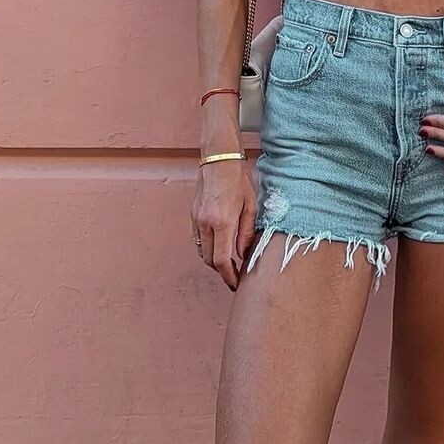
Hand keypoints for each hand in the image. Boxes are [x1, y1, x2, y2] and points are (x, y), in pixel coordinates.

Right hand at [192, 154, 256, 289]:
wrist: (219, 159)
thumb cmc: (238, 179)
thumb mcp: (250, 207)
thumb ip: (246, 234)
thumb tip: (243, 255)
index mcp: (222, 222)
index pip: (221, 260)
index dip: (228, 276)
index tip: (236, 284)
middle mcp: (205, 223)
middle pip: (208, 260)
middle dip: (221, 271)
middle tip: (235, 275)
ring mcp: (196, 219)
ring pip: (201, 251)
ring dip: (213, 260)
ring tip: (228, 263)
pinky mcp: (193, 215)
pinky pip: (197, 239)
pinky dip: (207, 248)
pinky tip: (219, 246)